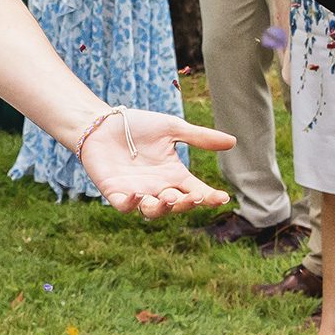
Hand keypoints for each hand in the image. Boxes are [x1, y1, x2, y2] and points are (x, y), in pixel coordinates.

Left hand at [75, 107, 234, 218]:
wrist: (102, 123)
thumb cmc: (138, 126)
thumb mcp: (172, 129)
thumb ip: (199, 137)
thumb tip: (233, 141)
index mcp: (174, 175)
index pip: (197, 191)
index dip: (209, 198)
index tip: (222, 197)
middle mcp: (158, 188)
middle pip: (178, 205)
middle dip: (187, 204)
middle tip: (194, 196)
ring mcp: (136, 192)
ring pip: (152, 211)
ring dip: (163, 208)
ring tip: (170, 197)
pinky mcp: (114, 192)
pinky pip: (124, 206)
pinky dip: (131, 204)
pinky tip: (138, 195)